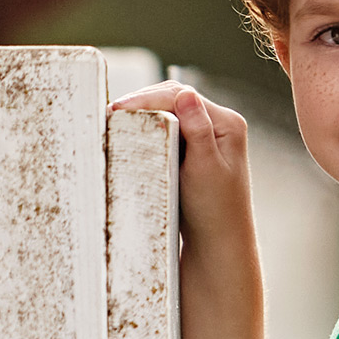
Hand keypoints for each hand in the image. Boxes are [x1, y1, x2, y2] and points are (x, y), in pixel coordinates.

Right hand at [107, 82, 249, 263]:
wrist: (218, 244)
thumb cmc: (215, 212)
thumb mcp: (205, 169)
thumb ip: (198, 131)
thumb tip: (185, 93)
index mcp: (228, 125)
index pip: (182, 98)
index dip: (148, 99)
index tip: (118, 109)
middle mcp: (220, 125)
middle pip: (174, 99)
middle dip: (143, 102)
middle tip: (111, 112)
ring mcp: (207, 136)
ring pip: (169, 112)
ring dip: (143, 114)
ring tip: (115, 119)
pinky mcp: (194, 149)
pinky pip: (167, 129)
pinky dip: (148, 128)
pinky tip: (130, 132)